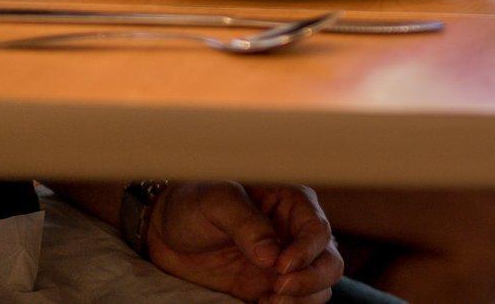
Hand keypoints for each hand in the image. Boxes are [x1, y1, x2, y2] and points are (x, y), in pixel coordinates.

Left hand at [145, 181, 342, 303]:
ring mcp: (283, 264)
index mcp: (291, 203)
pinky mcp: (266, 288)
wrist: (165, 230)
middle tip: (276, 290)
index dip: (307, 252)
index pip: (318, 231)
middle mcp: (294, 234)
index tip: (280, 267)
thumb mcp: (216, 200)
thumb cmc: (193, 201)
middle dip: (311, 282)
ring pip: (318, 289)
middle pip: (329, 263)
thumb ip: (245, 222)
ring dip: (300, 300)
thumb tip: (271, 254)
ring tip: (265, 301)